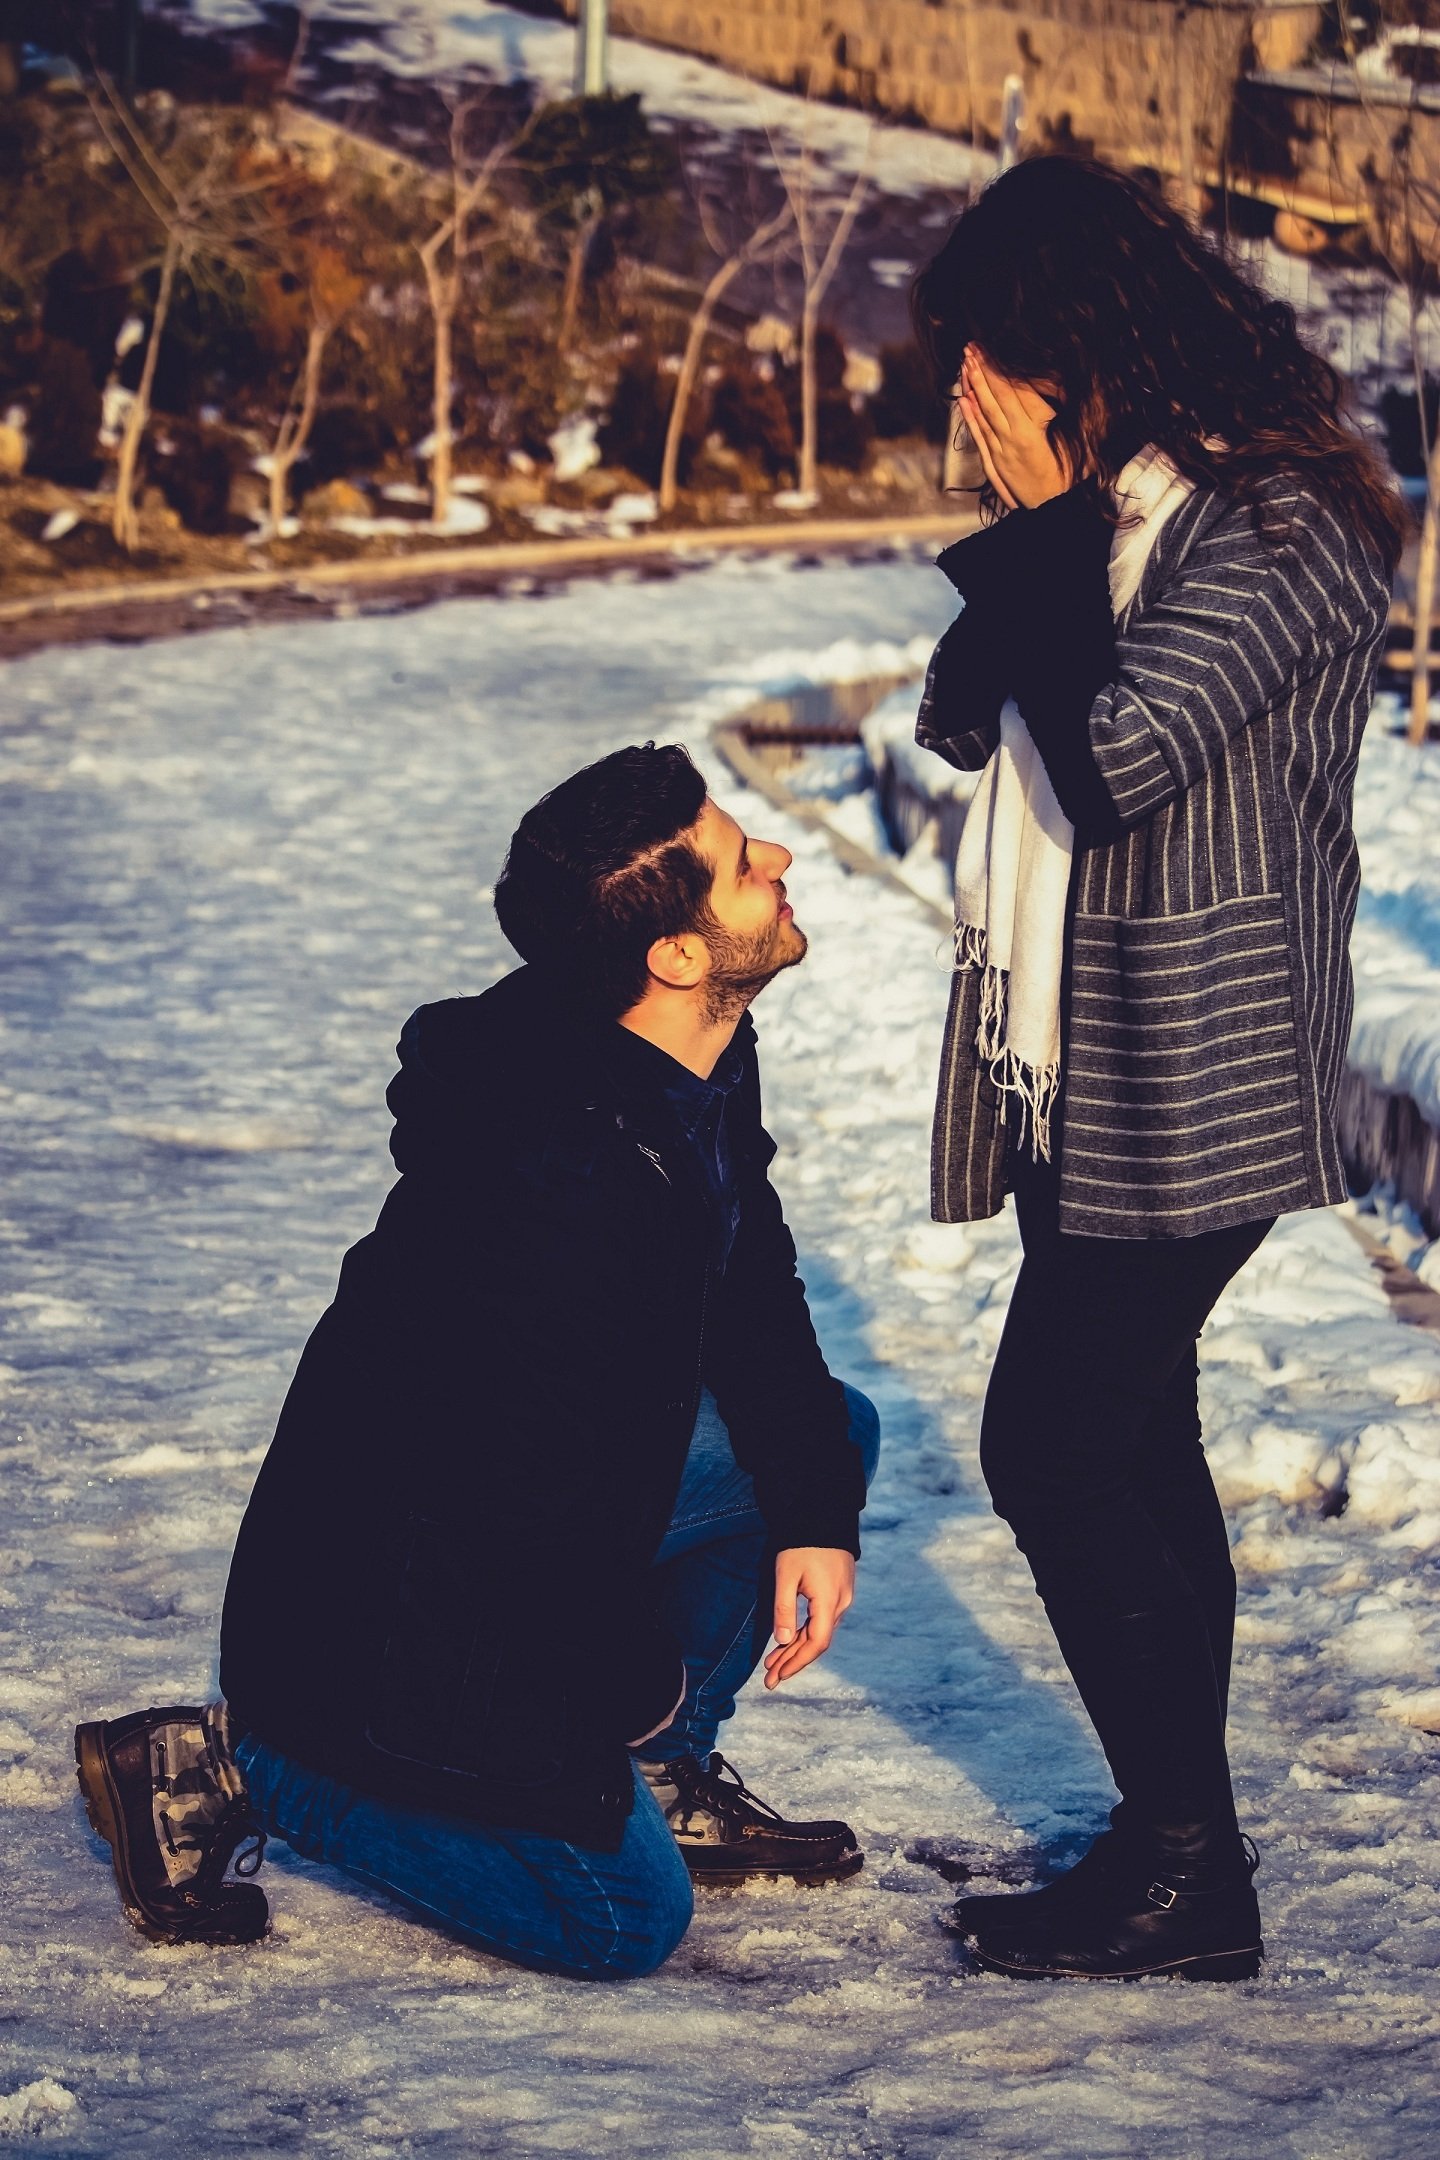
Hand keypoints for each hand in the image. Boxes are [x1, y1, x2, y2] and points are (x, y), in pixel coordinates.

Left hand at [763, 1547, 855, 1688]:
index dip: (797, 1662)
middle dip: (793, 1662)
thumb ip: (784, 1609)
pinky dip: (805, 1633)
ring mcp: (842, 1597)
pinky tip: (789, 1641)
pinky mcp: (838, 1590)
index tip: (778, 1676)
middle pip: (818, 1642)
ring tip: (773, 1663)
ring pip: (820, 1632)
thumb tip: (782, 1641)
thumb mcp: (786, 1576)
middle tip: (769, 1679)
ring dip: (797, 1649)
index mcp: (829, 1601)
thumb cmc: (801, 1544)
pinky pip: (822, 1620)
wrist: (824, 1515)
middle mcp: (840, 1603)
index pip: (817, 1643)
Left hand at [958, 346, 1070, 510]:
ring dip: (973, 388)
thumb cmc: (1073, 477)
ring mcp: (1002, 453)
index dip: (1000, 368)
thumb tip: (1065, 383)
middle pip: (994, 398)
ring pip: (983, 414)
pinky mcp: (996, 465)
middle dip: (982, 370)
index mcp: (1034, 431)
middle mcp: (1014, 440)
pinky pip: (979, 436)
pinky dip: (970, 417)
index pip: (1014, 391)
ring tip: (964, 365)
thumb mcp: (1078, 441)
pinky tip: (963, 400)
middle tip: (970, 347)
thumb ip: (1073, 413)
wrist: (1056, 512)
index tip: (989, 348)